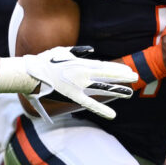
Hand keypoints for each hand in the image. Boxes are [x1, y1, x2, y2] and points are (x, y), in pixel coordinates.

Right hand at [20, 46, 136, 120]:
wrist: (30, 73)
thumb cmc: (43, 62)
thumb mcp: (62, 50)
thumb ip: (77, 51)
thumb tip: (91, 49)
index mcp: (81, 63)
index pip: (104, 66)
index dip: (117, 69)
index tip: (127, 70)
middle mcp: (83, 73)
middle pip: (108, 75)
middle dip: (123, 76)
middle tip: (135, 77)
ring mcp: (79, 85)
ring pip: (103, 88)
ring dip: (118, 90)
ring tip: (130, 92)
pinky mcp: (73, 96)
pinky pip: (90, 104)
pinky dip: (102, 109)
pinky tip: (113, 115)